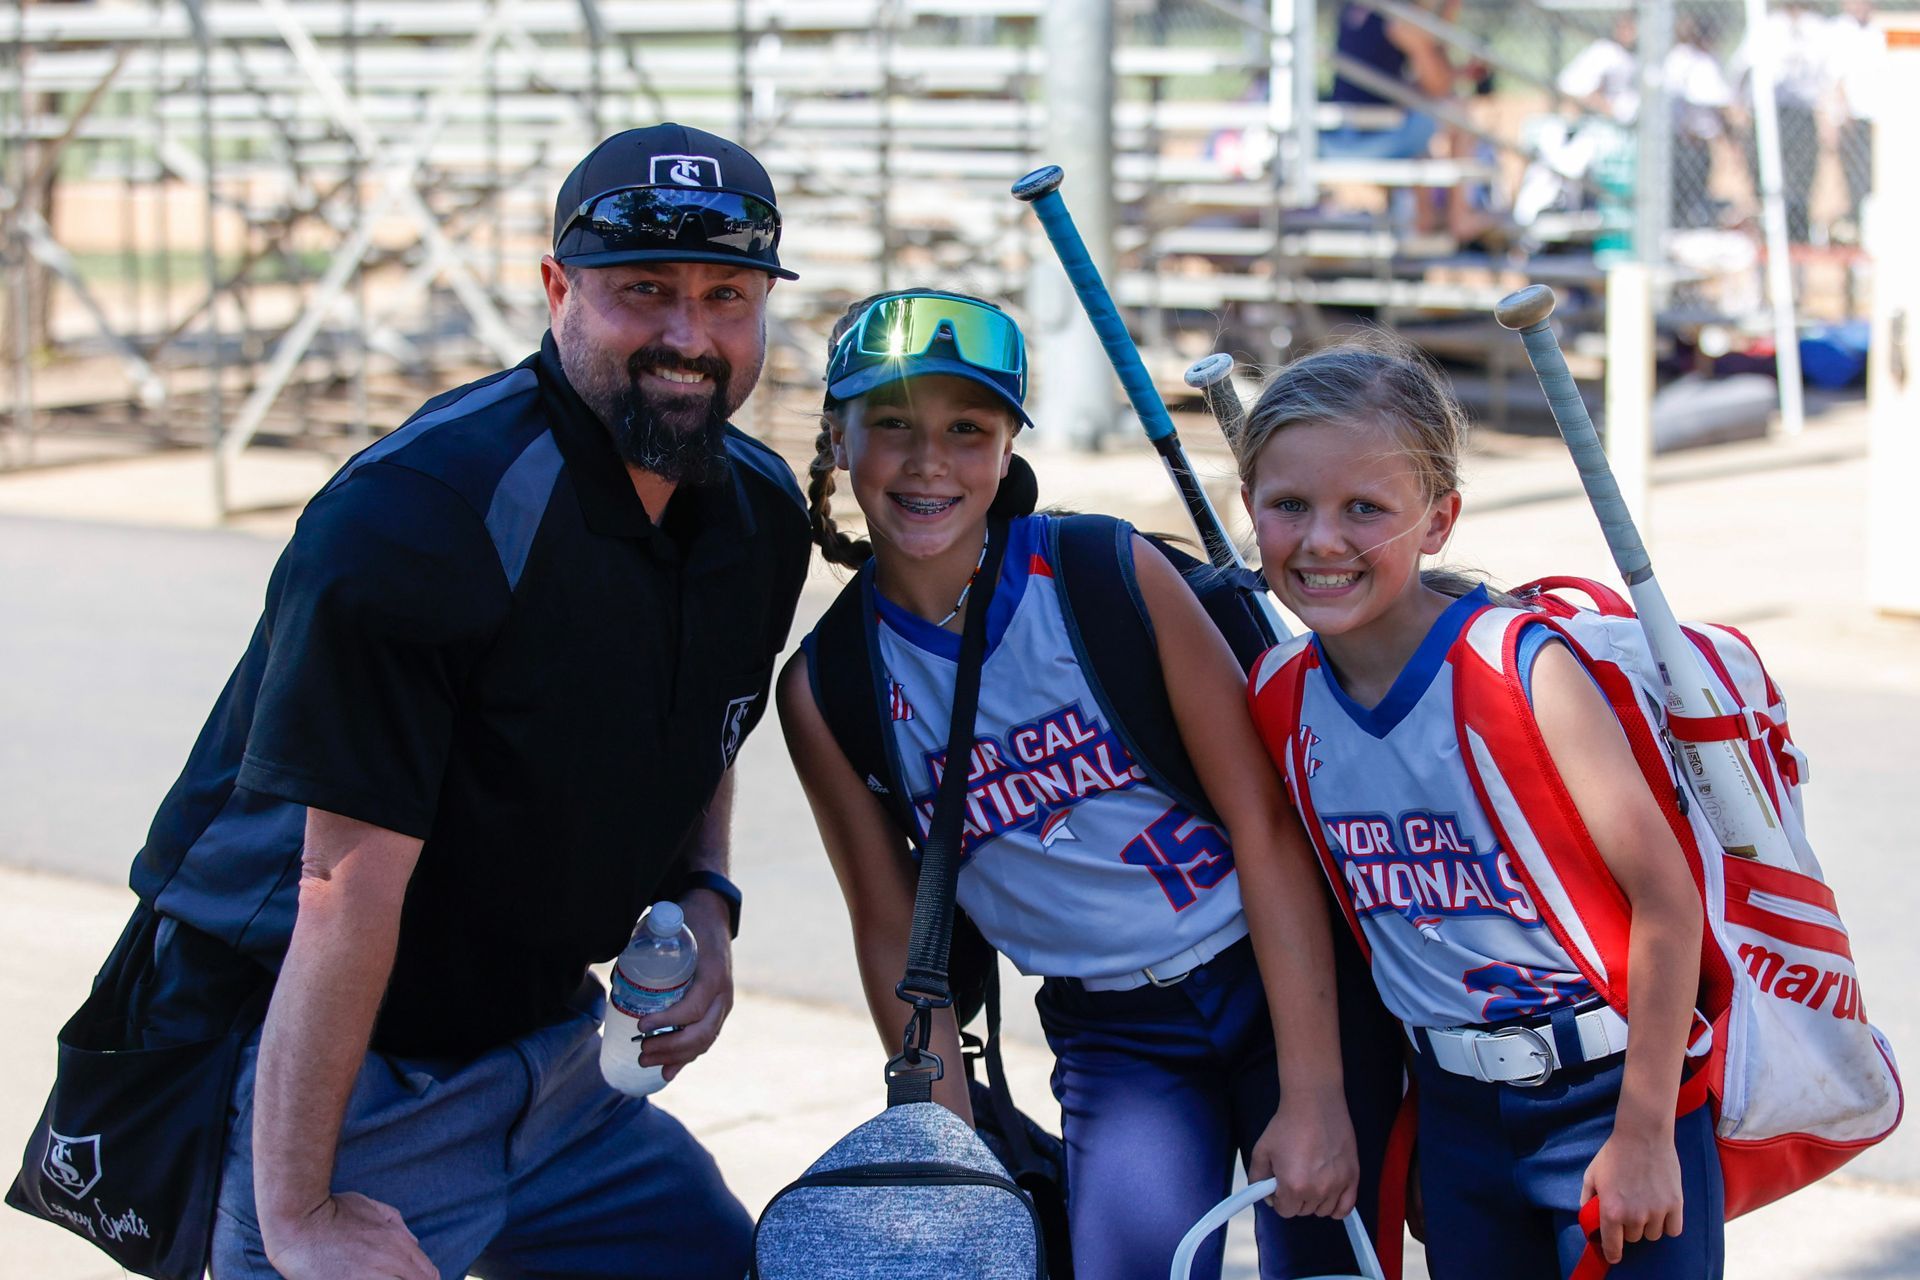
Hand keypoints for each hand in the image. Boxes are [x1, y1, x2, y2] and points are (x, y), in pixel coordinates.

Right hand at [261, 1191, 437, 1279]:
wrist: (297, 1222)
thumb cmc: (332, 1210)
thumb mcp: (371, 1207)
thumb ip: (398, 1225)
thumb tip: (414, 1243)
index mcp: (398, 1242)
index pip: (429, 1275)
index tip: (412, 1279)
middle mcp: (388, 1263)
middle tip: (392, 1277)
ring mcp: (368, 1279)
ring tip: (375, 1277)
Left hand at [634, 889, 733, 1081]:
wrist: (714, 916)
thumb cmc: (688, 923)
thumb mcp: (671, 929)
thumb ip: (647, 946)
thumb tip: (612, 972)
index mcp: (713, 975)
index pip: (693, 1008)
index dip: (668, 1022)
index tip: (641, 1026)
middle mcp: (722, 995)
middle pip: (701, 1033)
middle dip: (669, 1048)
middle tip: (640, 1051)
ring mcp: (722, 1006)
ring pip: (704, 1041)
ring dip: (675, 1057)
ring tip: (645, 1061)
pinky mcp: (717, 1012)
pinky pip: (705, 1040)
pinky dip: (686, 1058)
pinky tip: (667, 1071)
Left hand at [1248, 1086, 1358, 1218]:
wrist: (1314, 1103)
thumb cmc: (1286, 1125)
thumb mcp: (1261, 1150)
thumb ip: (1258, 1179)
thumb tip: (1267, 1197)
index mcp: (1293, 1186)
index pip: (1285, 1211)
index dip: (1279, 1199)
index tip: (1280, 1185)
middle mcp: (1318, 1191)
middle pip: (1304, 1211)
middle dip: (1295, 1198)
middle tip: (1295, 1176)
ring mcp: (1338, 1185)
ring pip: (1324, 1210)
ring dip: (1315, 1200)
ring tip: (1311, 1178)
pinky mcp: (1353, 1177)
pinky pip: (1346, 1207)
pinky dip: (1338, 1207)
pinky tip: (1329, 1195)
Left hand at [1580, 1127, 1684, 1264]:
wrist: (1642, 1135)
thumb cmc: (1614, 1154)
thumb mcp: (1591, 1175)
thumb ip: (1587, 1199)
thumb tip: (1588, 1216)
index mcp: (1611, 1211)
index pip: (1612, 1246)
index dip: (1612, 1253)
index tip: (1614, 1256)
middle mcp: (1634, 1216)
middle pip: (1634, 1238)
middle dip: (1629, 1227)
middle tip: (1629, 1209)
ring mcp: (1657, 1212)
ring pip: (1653, 1235)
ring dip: (1648, 1225)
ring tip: (1645, 1205)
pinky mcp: (1676, 1205)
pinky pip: (1673, 1230)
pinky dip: (1668, 1225)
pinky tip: (1662, 1212)